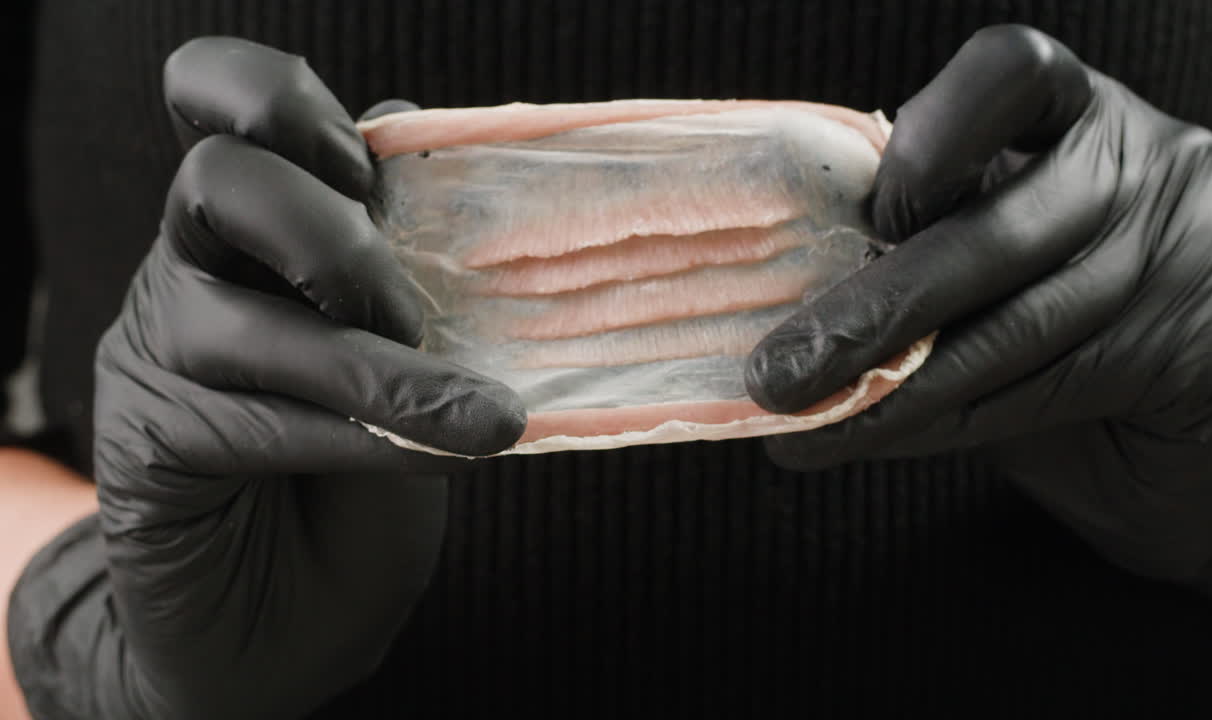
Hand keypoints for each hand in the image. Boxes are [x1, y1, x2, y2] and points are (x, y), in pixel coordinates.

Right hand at [90, 38, 523, 717]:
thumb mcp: (421, 361)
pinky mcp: (142, 438)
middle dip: (331, 238)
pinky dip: (356, 435)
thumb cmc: (370, 479)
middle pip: (220, 180)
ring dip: (367, 363)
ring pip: (232, 314)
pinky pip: (241, 418)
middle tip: (409, 310)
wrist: (296, 621)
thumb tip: (449, 179)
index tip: (364, 165)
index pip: (228, 101)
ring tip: (473, 417)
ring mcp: (165, 349)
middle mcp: (205, 265)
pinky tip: (430, 457)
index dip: (283, 103)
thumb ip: (422, 274)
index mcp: (272, 220)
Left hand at [746, 25, 1211, 605]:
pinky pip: (1045, 394)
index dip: (931, 140)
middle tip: (778, 374)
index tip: (870, 219)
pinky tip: (880, 437)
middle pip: (995, 233)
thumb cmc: (1034, 304)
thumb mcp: (973, 236)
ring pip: (1012, 333)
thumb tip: (783, 288)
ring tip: (808, 422)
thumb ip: (914, 231)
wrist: (1157, 418)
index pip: (1008, 73)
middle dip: (872, 314)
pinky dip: (945, 424)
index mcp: (1072, 105)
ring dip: (894, 391)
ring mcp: (1185, 250)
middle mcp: (1142, 160)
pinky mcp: (1199, 348)